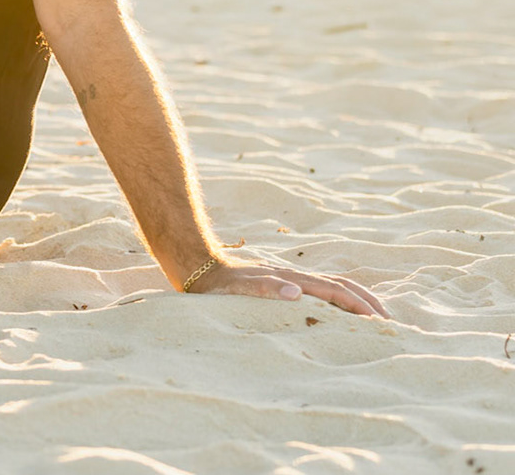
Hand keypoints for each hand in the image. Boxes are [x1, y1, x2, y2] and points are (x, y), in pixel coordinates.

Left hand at [186, 255, 388, 317]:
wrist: (201, 268)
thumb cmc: (220, 283)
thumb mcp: (239, 288)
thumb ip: (266, 288)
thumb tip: (297, 293)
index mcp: (293, 279)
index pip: (336, 291)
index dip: (360, 305)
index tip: (381, 322)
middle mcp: (297, 277)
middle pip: (342, 286)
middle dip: (368, 302)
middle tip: (390, 323)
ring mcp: (292, 280)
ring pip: (333, 287)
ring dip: (357, 300)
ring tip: (374, 318)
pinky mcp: (284, 285)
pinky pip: (320, 293)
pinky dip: (338, 301)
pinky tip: (340, 314)